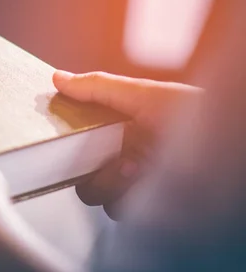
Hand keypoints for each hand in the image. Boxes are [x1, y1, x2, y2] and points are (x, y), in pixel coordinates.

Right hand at [53, 70, 202, 219]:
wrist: (227, 142)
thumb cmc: (194, 115)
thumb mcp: (144, 94)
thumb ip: (99, 87)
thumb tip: (59, 78)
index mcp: (119, 128)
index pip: (78, 138)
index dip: (68, 140)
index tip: (68, 137)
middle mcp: (123, 155)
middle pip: (81, 171)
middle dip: (90, 167)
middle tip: (112, 156)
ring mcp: (134, 182)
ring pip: (97, 193)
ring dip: (109, 182)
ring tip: (134, 167)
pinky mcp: (145, 204)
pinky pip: (117, 209)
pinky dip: (125, 197)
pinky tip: (144, 180)